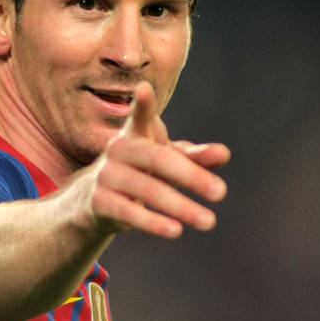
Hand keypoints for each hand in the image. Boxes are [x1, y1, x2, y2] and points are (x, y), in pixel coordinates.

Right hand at [86, 81, 229, 238]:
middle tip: (221, 193)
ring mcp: (107, 176)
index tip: (145, 89)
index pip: (139, 116)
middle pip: (157, 160)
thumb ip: (196, 158)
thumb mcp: (169, 162)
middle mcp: (118, 150)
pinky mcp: (99, 202)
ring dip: (180, 206)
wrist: (95, 200)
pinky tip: (176, 230)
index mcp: (136, 134)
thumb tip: (224, 154)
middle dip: (191, 176)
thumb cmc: (142, 172)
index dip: (142, 104)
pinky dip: (153, 222)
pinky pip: (128, 212)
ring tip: (209, 221)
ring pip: (146, 189)